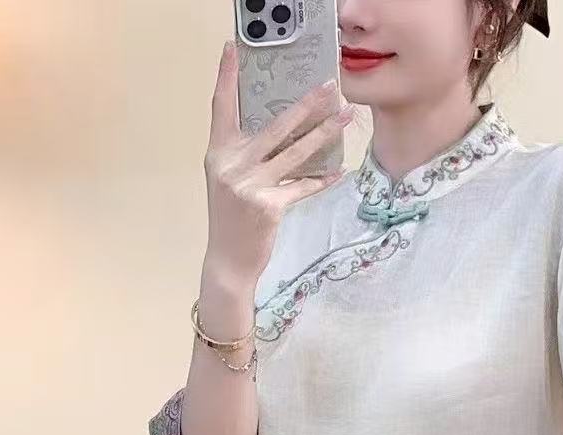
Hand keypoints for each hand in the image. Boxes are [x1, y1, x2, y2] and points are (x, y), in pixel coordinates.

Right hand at [202, 39, 353, 286]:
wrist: (228, 259)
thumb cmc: (232, 218)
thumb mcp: (229, 180)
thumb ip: (246, 154)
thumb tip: (282, 130)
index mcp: (218, 153)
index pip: (221, 106)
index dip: (225, 77)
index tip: (231, 48)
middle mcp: (231, 165)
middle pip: (274, 126)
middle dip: (306, 105)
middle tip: (329, 86)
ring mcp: (250, 186)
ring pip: (294, 153)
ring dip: (324, 134)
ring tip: (344, 118)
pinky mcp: (268, 206)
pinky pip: (301, 187)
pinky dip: (321, 180)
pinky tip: (339, 170)